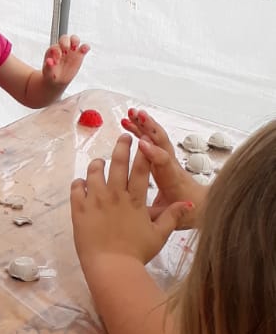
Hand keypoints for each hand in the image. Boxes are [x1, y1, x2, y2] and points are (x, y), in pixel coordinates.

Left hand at [42, 34, 89, 88]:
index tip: (57, 59)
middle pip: (64, 38)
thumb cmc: (51, 74)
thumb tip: (49, 61)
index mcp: (53, 51)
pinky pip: (84, 48)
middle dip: (65, 42)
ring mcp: (71, 50)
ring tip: (74, 48)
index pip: (55, 47)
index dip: (57, 51)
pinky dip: (85, 47)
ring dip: (75, 41)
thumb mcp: (48, 72)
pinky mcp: (79, 54)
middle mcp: (62, 48)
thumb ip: (48, 66)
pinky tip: (85, 50)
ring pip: (74, 39)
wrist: (58, 80)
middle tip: (66, 48)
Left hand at [71, 136, 192, 270]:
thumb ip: (172, 217)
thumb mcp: (159, 235)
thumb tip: (188, 204)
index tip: (142, 142)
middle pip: (118, 163)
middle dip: (121, 146)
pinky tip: (82, 183)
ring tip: (100, 161)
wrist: (111, 267)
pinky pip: (76, 189)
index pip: (140, 169)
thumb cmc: (137, 253)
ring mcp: (95, 201)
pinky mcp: (79, 210)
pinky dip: (79, 183)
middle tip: (123, 137)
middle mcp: (115, 195)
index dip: (142, 153)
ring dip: (97, 163)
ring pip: (94, 172)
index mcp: (135, 200)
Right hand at [121, 108, 204, 227]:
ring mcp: (168, 160)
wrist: (203, 207)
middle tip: (136, 115)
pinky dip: (142, 131)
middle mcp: (170, 166)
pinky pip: (153, 141)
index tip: (142, 144)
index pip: (164, 163)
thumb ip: (158, 217)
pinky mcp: (163, 159)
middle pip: (161, 143)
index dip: (154, 153)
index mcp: (172, 180)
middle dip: (149, 128)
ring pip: (157, 138)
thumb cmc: (188, 213)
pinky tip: (130, 123)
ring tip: (131, 113)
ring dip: (145, 125)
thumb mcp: (172, 220)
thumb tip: (145, 219)